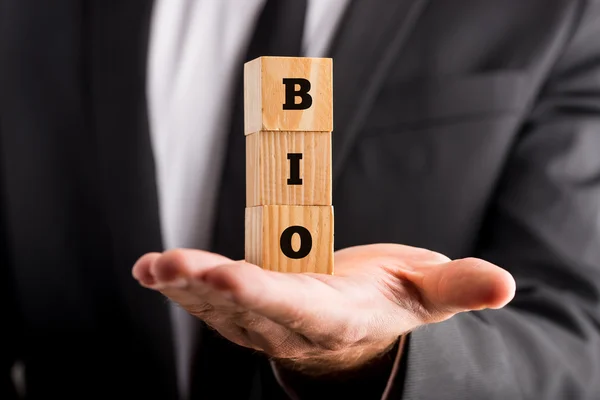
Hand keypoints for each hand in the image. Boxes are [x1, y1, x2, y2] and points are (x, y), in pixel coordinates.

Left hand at [132, 244, 514, 373]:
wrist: (356, 329)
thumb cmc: (390, 306)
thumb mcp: (427, 296)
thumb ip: (458, 288)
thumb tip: (505, 286)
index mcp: (334, 319)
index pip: (295, 310)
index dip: (263, 295)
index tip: (231, 276)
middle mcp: (290, 324)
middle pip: (245, 308)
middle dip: (209, 288)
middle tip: (174, 265)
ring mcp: (261, 318)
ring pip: (217, 304)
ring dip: (182, 285)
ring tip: (154, 265)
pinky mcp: (243, 304)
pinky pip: (207, 296)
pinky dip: (178, 283)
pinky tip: (153, 268)